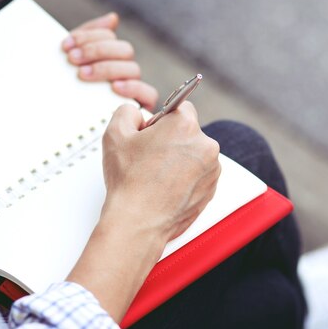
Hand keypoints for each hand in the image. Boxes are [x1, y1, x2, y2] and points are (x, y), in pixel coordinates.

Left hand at [61, 13, 158, 109]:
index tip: (67, 45)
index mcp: (111, 56)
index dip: (90, 37)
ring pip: (132, 68)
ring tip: (83, 75)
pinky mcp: (140, 106)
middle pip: (124, 50)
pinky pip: (147, 93)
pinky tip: (115, 87)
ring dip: (107, 69)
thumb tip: (113, 18)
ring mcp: (134, 87)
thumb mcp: (73, 61)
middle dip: (97, 52)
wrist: (58, 120)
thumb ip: (90, 36)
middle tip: (73, 60)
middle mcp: (125, 70)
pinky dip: (132, 88)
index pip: (111, 37)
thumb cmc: (68, 91)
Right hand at [101, 102, 220, 241]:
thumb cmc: (129, 182)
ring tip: (157, 176)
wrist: (138, 222)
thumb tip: (137, 113)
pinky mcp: (212, 188)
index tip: (152, 132)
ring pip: (195, 154)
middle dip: (171, 140)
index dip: (162, 119)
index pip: (180, 106)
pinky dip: (186, 178)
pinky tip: (166, 187)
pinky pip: (199, 174)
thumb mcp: (115, 134)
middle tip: (150, 157)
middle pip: (188, 132)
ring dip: (180, 159)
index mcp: (185, 125)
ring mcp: (212, 169)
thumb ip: (127, 112)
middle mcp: (205, 145)